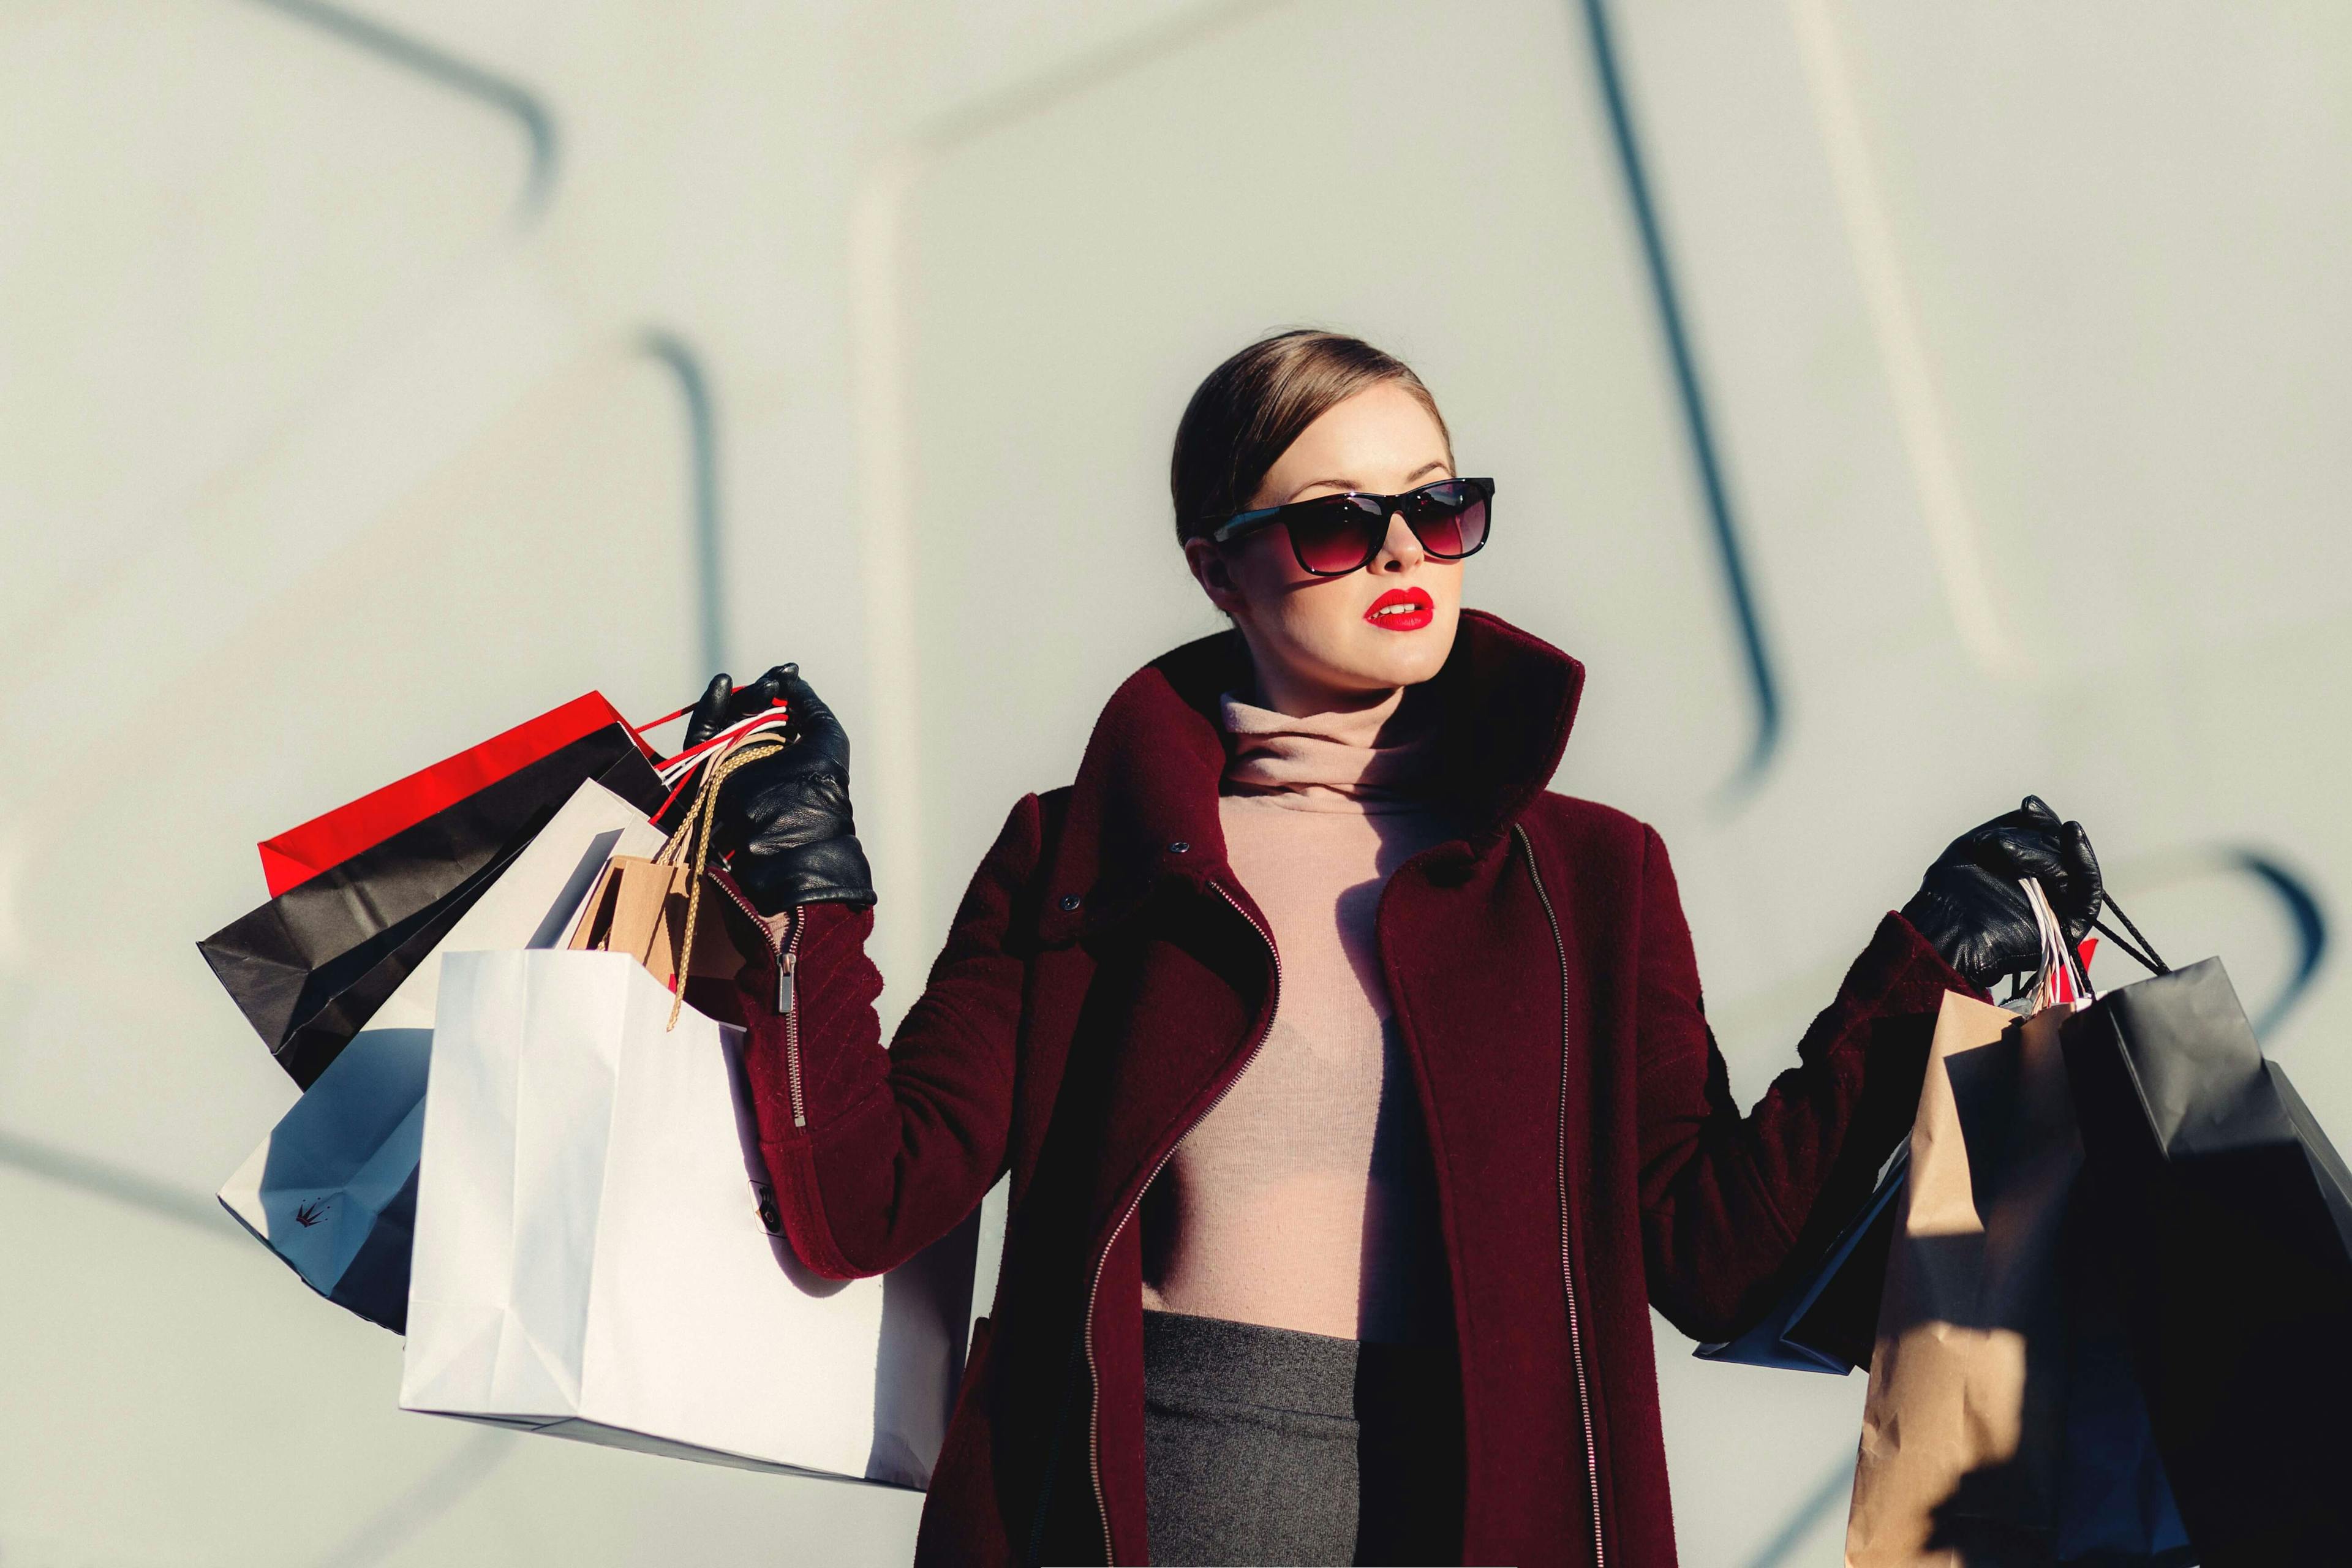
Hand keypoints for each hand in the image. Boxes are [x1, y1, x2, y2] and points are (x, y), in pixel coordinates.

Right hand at [684, 664, 875, 914]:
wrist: (794, 830)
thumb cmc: (820, 783)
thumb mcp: (826, 734)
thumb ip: (808, 702)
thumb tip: (790, 678)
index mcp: (785, 750)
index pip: (774, 711)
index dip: (779, 687)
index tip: (787, 671)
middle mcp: (756, 756)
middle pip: (748, 712)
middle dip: (761, 692)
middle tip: (774, 684)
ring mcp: (730, 764)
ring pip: (725, 720)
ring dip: (740, 698)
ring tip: (760, 689)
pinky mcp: (706, 772)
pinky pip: (700, 736)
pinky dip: (709, 709)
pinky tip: (723, 685)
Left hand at [1899, 795, 2101, 990]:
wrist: (1944, 932)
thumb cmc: (1952, 893)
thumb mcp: (1975, 847)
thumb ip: (2008, 828)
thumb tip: (2034, 807)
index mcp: (2026, 873)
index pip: (2047, 841)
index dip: (2042, 821)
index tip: (2029, 805)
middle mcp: (2046, 890)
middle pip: (2060, 852)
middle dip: (2036, 840)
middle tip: (2003, 845)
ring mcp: (2060, 908)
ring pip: (2072, 869)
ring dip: (2048, 852)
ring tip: (2009, 851)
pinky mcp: (2070, 927)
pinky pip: (2089, 894)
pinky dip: (2085, 865)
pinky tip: (2072, 838)